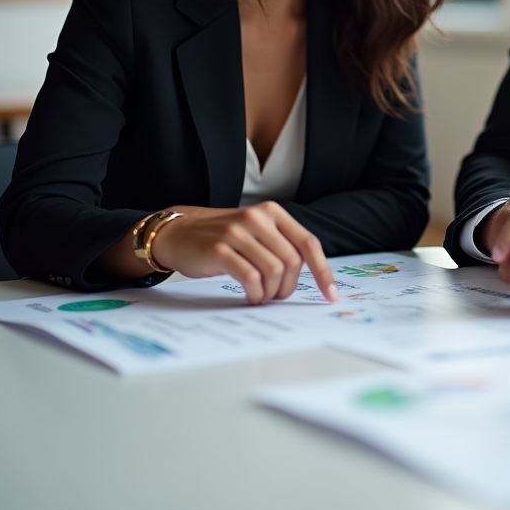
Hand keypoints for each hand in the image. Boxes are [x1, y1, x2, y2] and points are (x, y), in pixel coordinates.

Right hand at [151, 202, 337, 304]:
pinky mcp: (219, 250)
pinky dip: (255, 294)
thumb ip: (281, 246)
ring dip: (270, 293)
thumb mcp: (256, 232)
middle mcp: (258, 218)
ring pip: (273, 271)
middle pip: (292, 262)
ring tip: (260, 296)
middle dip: (288, 287)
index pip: (308, 243)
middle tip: (276, 296)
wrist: (179, 232)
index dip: (322, 271)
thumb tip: (311, 277)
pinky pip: (250, 278)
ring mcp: (237, 233)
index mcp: (273, 213)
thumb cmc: (223, 238)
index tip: (330, 295)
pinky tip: (250, 296)